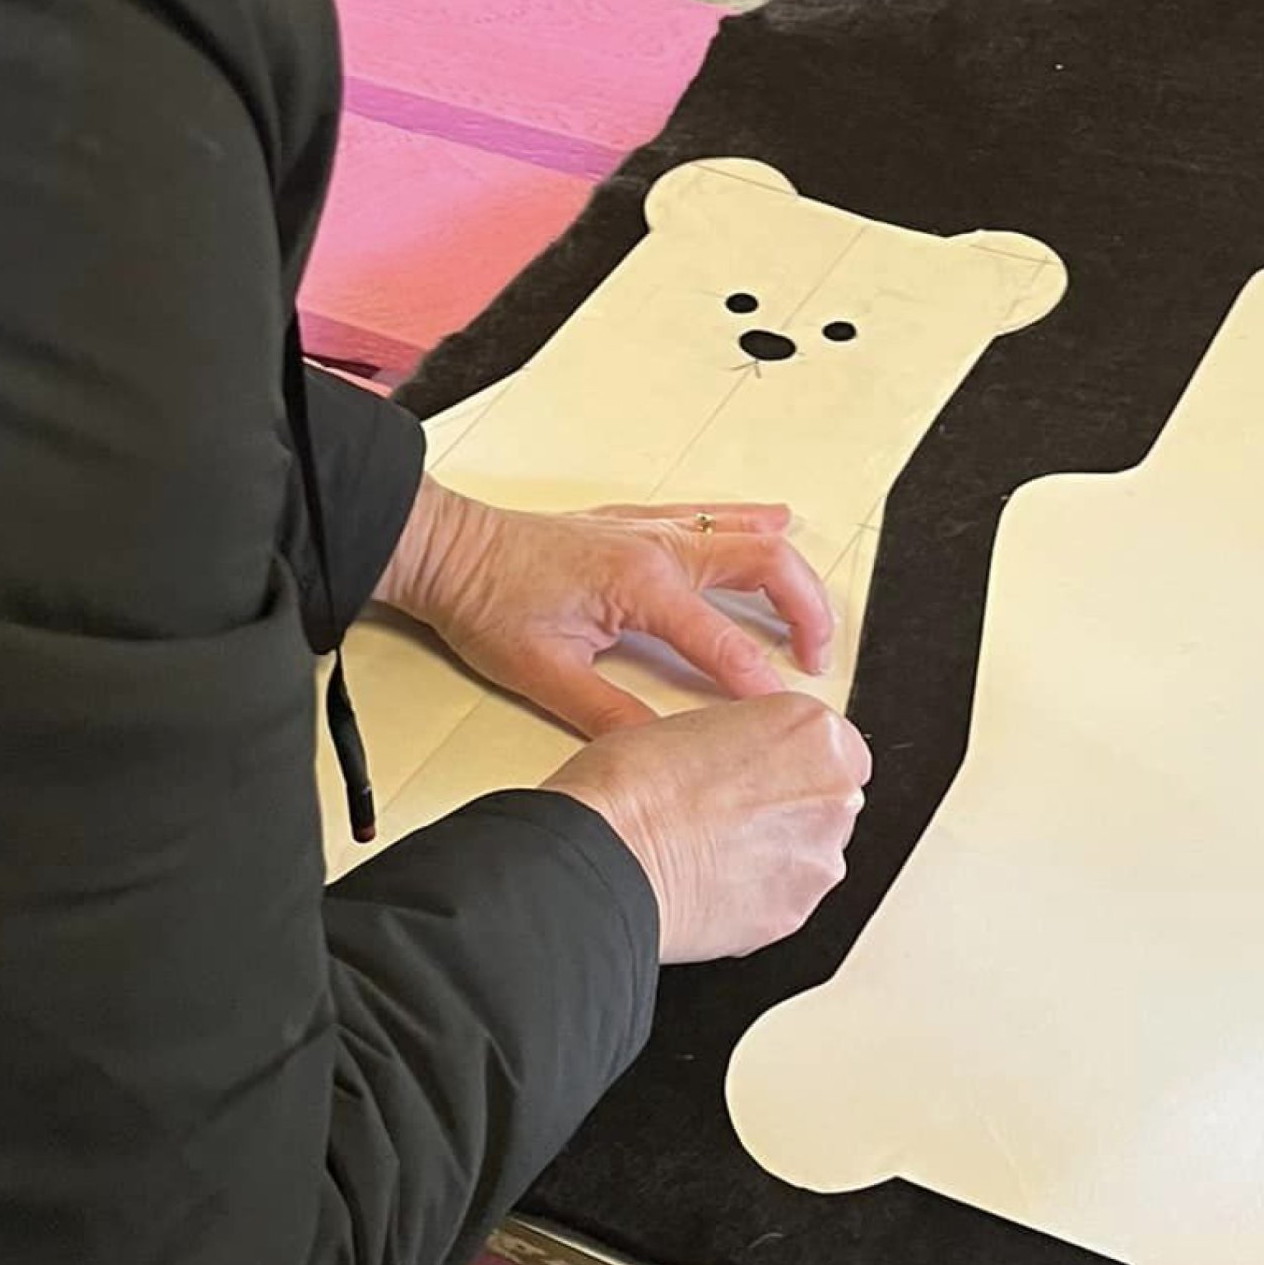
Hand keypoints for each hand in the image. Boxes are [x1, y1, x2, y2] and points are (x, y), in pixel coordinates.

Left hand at [374, 479, 835, 734]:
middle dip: (805, 610)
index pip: (721, 640)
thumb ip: (610, 716)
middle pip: (766, 563)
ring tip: (814, 613)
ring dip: (790, 571)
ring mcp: (650, 529)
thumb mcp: (544, 674)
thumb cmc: (485, 601)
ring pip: (749, 534)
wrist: (447, 550)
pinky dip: (753, 519)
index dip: (755, 683)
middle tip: (817, 658)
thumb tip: (662, 750)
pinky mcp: (636, 523)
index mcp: (640, 583)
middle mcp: (658, 547)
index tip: (776, 717)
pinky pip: (712, 514)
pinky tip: (779, 519)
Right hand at [543, 693, 872, 962]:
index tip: (768, 772)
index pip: (838, 747)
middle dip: (790, 809)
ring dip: (776, 855)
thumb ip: (745, 744)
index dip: (796, 761)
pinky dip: (757, 896)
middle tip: (732, 814)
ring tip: (713, 853)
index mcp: (811, 731)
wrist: (608, 857)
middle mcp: (831, 792)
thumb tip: (743, 764)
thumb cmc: (632, 785)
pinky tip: (712, 885)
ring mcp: (819, 857)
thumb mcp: (693, 724)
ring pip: (811, 854)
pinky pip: (786, 899)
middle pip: (830, 801)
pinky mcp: (797, 912)